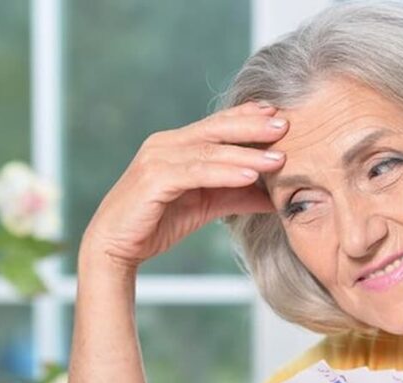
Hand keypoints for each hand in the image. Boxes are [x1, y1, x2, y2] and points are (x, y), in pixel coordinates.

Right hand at [80, 100, 287, 270]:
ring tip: (278, 158)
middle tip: (286, 124)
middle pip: (216, 129)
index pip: (217, 124)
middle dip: (253, 126)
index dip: (248, 117)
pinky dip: (225, 173)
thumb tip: (275, 197)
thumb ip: (237, 196)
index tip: (279, 114)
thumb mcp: (206, 206)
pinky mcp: (153, 180)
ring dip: (246, 152)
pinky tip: (249, 175)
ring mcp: (157, 159)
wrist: (116, 247)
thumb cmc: (157, 223)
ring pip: (209, 151)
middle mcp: (165, 144)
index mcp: (176, 144)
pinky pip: (196, 173)